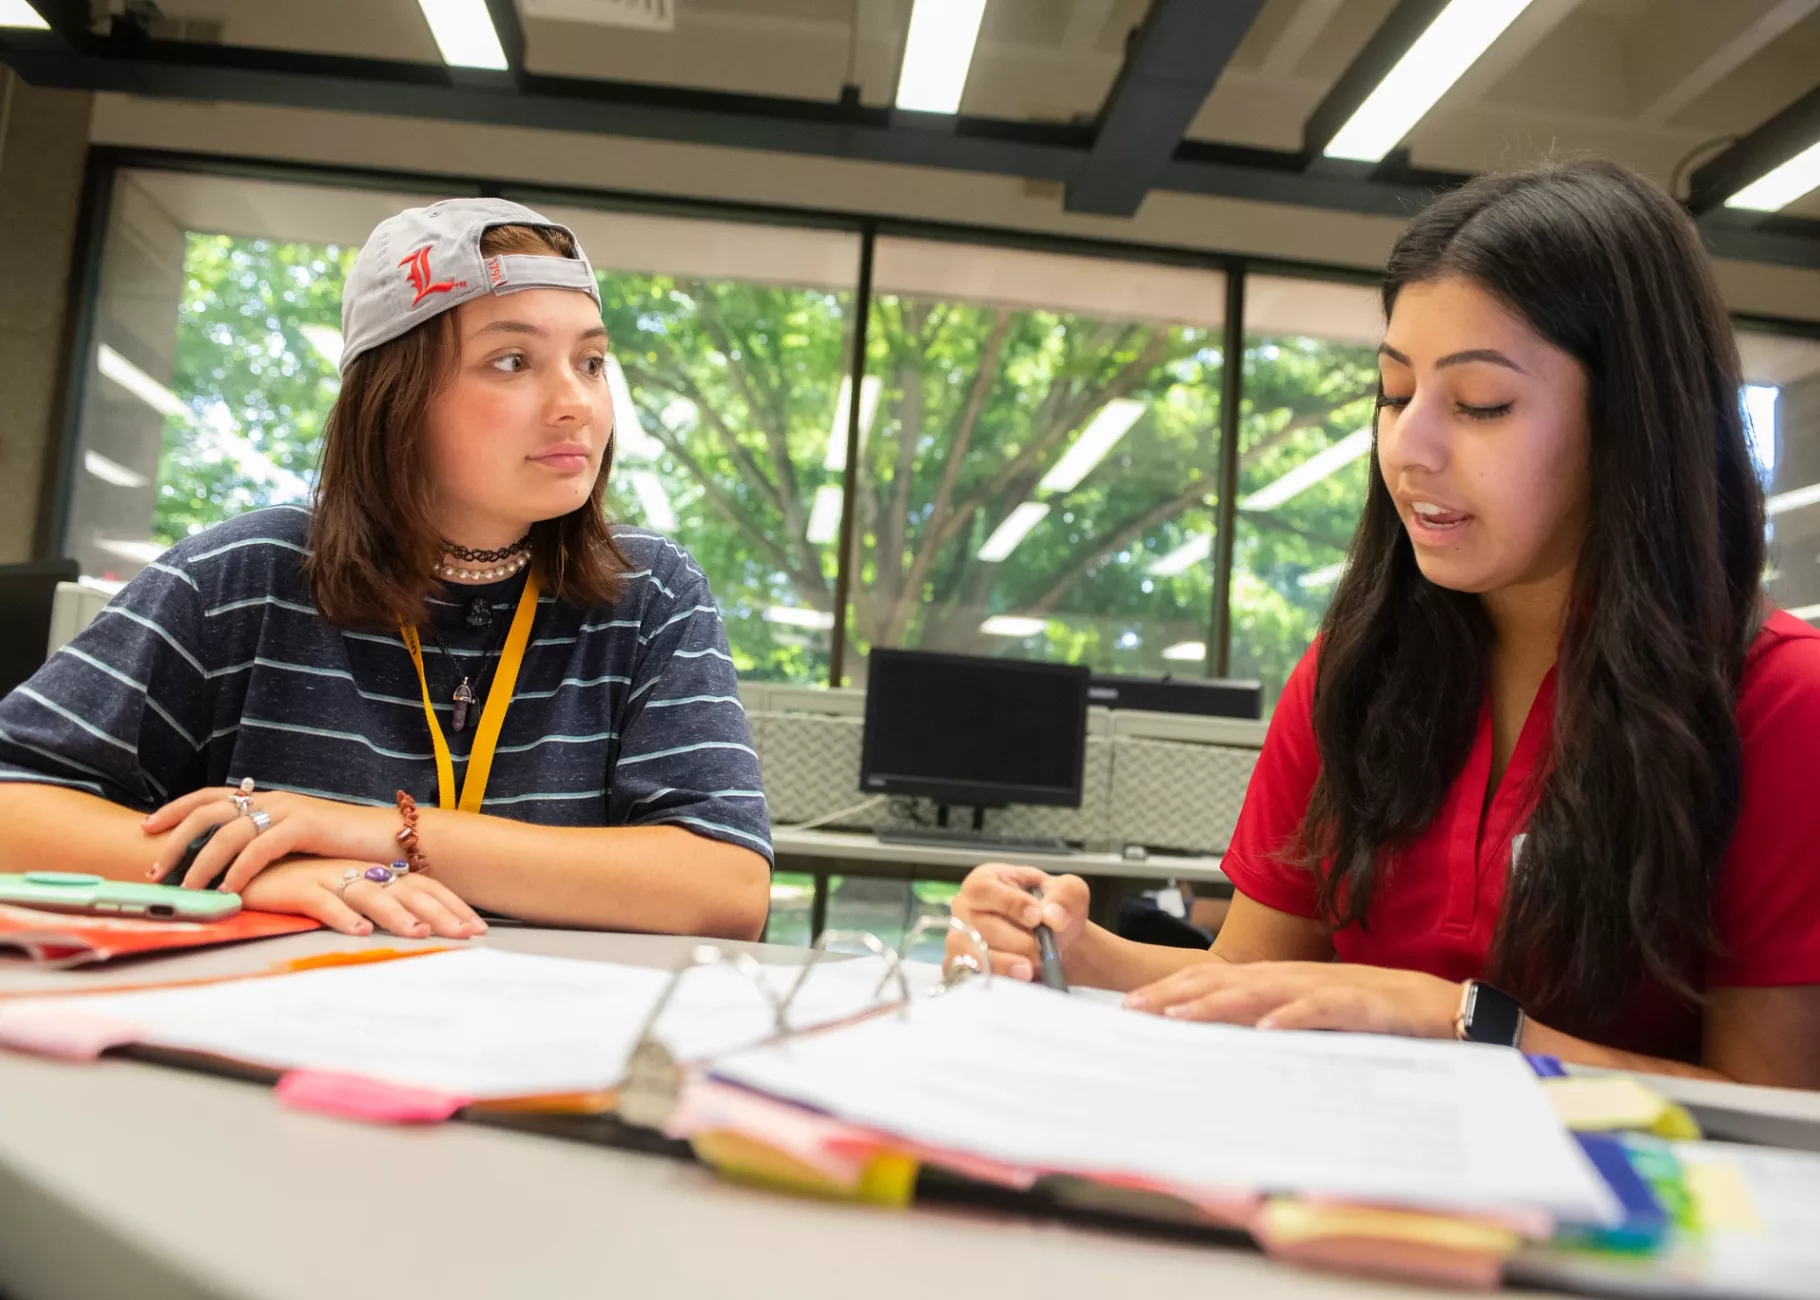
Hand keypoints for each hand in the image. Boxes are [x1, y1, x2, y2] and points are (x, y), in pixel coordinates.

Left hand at [143, 786, 399, 892]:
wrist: (390, 840)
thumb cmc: (345, 849)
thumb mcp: (298, 843)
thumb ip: (267, 845)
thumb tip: (232, 864)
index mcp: (268, 800)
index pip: (211, 796)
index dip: (176, 809)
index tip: (147, 827)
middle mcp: (273, 799)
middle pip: (209, 812)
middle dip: (175, 840)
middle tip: (154, 870)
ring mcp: (288, 810)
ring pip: (229, 832)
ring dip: (200, 863)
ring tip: (185, 891)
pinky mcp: (305, 825)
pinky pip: (260, 847)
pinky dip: (239, 870)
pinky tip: (228, 890)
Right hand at [238, 858, 486, 939]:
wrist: (249, 869)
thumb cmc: (302, 883)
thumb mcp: (347, 891)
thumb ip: (378, 904)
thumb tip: (419, 926)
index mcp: (374, 872)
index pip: (423, 886)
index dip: (452, 905)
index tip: (478, 928)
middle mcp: (358, 872)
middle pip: (407, 891)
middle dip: (440, 913)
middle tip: (466, 935)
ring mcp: (329, 877)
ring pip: (371, 895)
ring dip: (396, 915)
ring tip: (419, 934)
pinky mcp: (298, 888)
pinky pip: (323, 902)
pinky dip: (342, 916)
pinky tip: (358, 932)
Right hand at [948, 863, 1089, 981]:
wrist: (1057, 942)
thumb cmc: (1053, 910)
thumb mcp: (1067, 892)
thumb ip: (1064, 896)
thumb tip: (1053, 916)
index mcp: (986, 880)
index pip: (984, 889)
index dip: (1010, 904)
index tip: (1037, 918)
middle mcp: (965, 908)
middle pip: (979, 926)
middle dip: (1016, 942)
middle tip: (1042, 951)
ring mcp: (960, 938)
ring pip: (971, 954)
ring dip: (1004, 964)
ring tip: (1029, 969)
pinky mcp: (962, 967)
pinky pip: (968, 977)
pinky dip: (994, 980)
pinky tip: (1016, 982)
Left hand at [1123, 960, 1463, 1038]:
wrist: (1435, 1005)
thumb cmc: (1369, 1016)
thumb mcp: (1307, 1023)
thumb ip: (1267, 1029)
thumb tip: (1220, 1050)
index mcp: (1277, 981)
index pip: (1212, 980)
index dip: (1171, 990)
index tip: (1131, 1006)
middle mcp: (1291, 978)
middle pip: (1222, 980)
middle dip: (1175, 994)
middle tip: (1135, 1009)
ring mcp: (1321, 987)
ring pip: (1259, 991)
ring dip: (1217, 1002)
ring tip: (1181, 1015)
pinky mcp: (1356, 1003)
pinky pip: (1318, 1008)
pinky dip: (1292, 1016)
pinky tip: (1267, 1029)